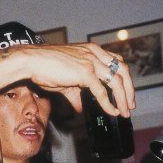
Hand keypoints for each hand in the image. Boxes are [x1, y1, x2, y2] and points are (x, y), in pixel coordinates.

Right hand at [19, 43, 134, 117]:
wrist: (31, 61)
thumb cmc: (44, 67)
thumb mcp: (64, 81)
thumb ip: (75, 94)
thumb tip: (79, 108)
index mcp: (92, 50)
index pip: (116, 62)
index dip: (124, 78)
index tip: (125, 92)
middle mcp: (95, 53)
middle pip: (122, 70)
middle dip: (129, 89)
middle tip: (130, 105)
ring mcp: (91, 62)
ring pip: (116, 81)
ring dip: (123, 98)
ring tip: (124, 111)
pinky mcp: (85, 73)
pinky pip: (102, 92)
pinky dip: (109, 104)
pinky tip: (112, 112)